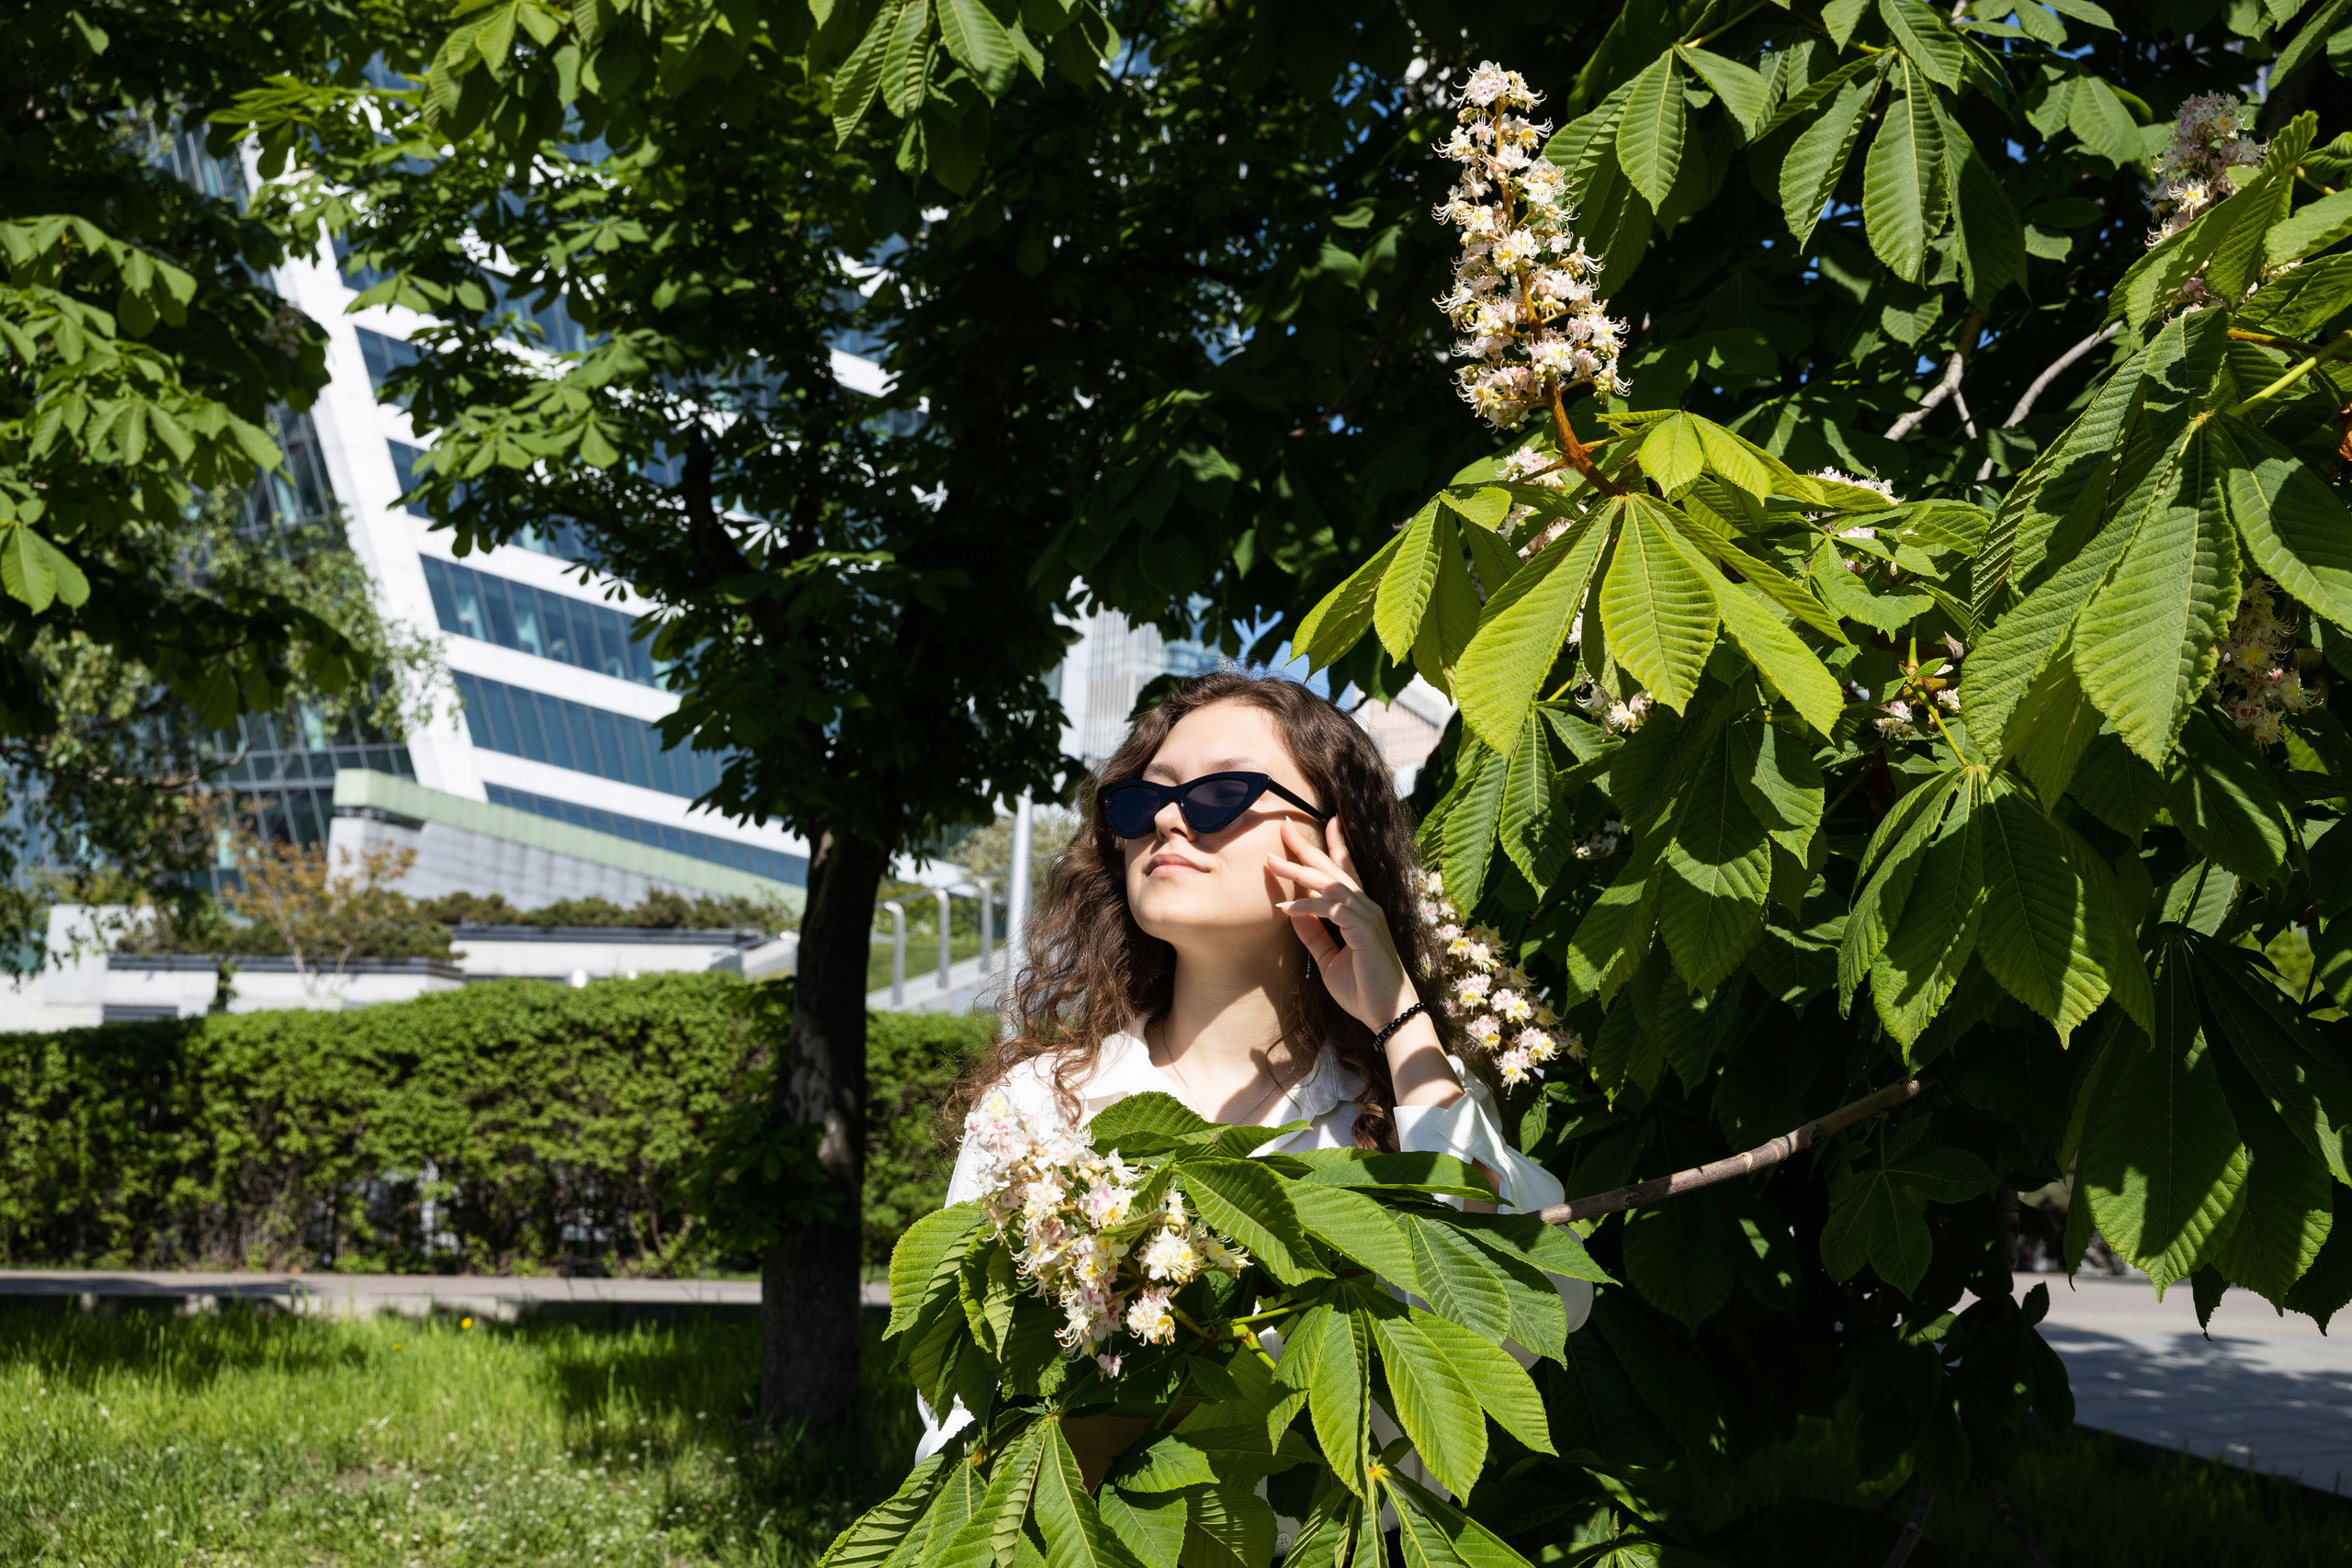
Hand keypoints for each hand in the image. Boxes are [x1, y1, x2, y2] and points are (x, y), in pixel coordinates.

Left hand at [1266, 817, 1415, 1031]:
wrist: (1389, 1015)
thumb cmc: (1363, 990)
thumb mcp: (1328, 959)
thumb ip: (1313, 934)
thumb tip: (1292, 911)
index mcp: (1362, 912)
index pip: (1346, 871)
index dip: (1335, 845)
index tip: (1326, 821)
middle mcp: (1367, 907)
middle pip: (1333, 869)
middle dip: (1308, 846)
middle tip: (1285, 826)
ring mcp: (1368, 916)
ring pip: (1329, 884)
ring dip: (1298, 871)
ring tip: (1271, 861)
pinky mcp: (1364, 929)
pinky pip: (1331, 909)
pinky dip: (1306, 906)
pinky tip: (1285, 908)